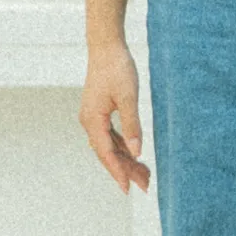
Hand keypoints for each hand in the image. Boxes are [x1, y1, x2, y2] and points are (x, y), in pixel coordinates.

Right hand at [81, 41, 150, 191]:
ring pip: (109, 147)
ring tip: (144, 174)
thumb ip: (132, 125)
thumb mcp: (128, 97)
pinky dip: (123, 147)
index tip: (128, 189)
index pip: (106, 153)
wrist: (106, 47)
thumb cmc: (117, 68)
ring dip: (125, 160)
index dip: (118, 172)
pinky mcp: (99, 113)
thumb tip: (137, 151)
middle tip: (146, 185)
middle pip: (107, 153)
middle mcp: (90, 122)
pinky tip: (135, 154)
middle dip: (125, 170)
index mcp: (93, 120)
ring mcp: (93, 118)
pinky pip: (110, 137)